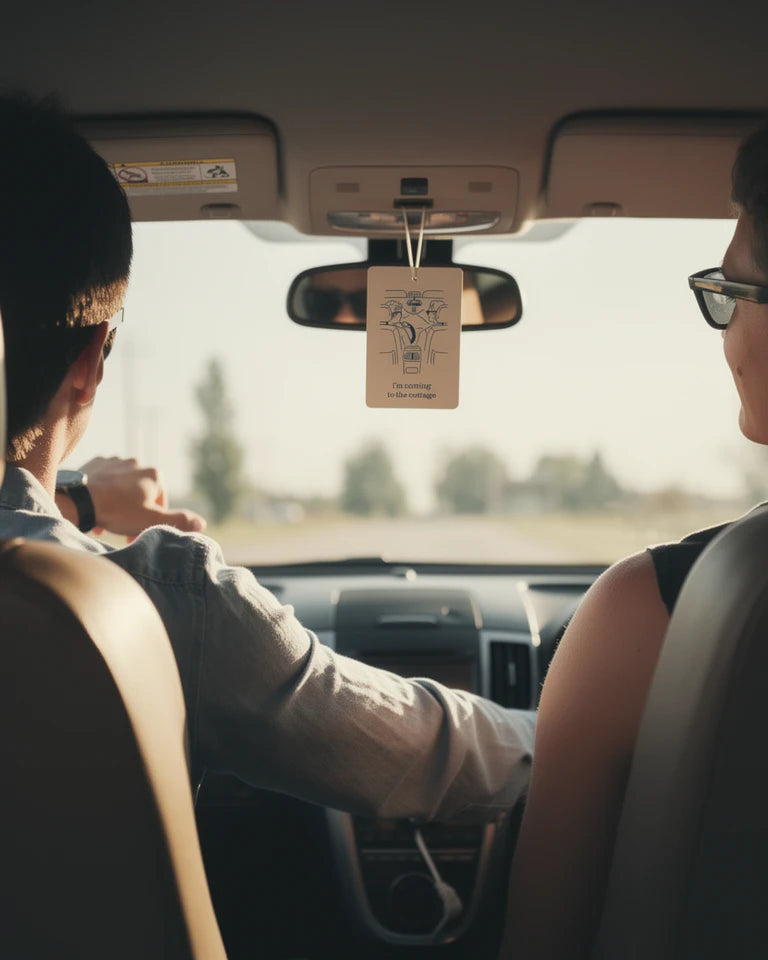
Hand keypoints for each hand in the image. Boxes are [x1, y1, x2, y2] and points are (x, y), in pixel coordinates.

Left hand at [77, 456, 206, 537]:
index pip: (160, 502)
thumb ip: (179, 521)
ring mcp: (115, 460)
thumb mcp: (152, 520)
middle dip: (134, 511)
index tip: (137, 534)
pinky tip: (96, 506)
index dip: (151, 520)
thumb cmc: (118, 511)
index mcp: (154, 474)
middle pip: (141, 494)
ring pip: (122, 487)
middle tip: (121, 528)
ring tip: (107, 519)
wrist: (79, 499)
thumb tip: (202, 523)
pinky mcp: (95, 463)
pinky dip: (103, 493)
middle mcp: (136, 462)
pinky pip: (104, 480)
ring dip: (118, 502)